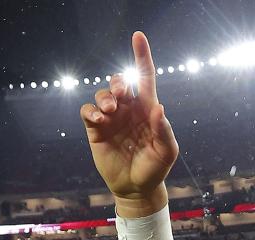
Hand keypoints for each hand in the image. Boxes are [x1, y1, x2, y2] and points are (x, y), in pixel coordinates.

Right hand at [80, 31, 178, 217]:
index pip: (146, 78)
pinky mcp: (96, 130)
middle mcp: (129, 110)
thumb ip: (164, 131)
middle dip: (118, 82)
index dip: (142, 56)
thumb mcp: (167, 152)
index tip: (138, 36)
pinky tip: (98, 119)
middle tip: (122, 94)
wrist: (137, 188)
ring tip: (110, 112)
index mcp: (148, 110)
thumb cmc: (155, 168)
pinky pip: (87, 111)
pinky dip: (90, 110)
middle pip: (120, 83)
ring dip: (105, 97)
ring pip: (102, 94)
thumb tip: (159, 108)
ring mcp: (112, 119)